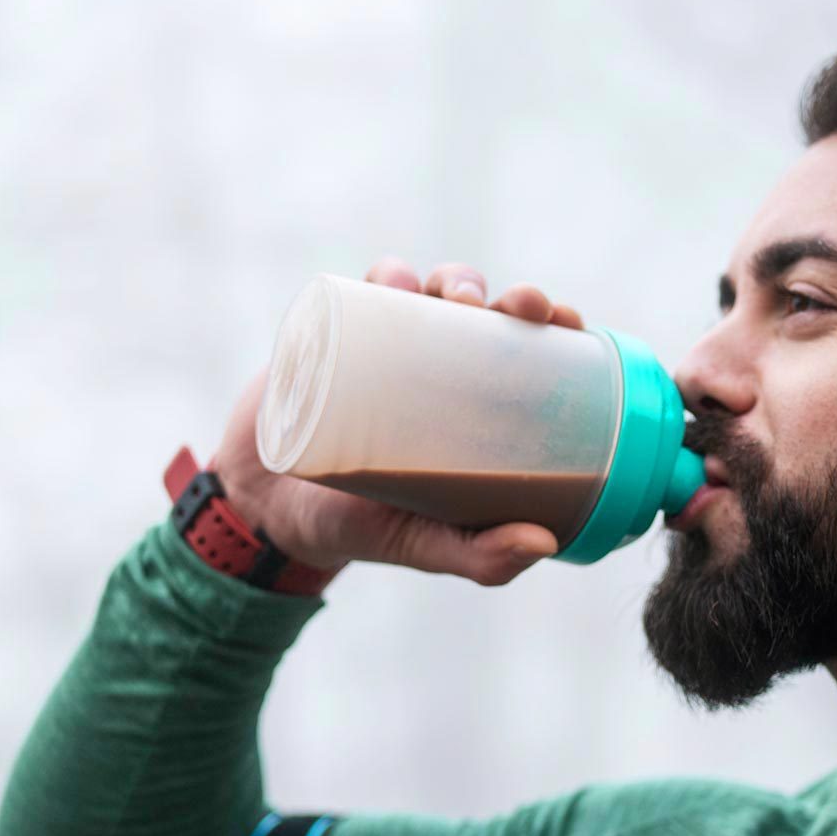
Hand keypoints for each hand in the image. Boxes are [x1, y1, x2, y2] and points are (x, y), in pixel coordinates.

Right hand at [207, 260, 588, 584]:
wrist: (269, 512)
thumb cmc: (364, 526)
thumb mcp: (426, 546)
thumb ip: (481, 556)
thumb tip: (543, 544)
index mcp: (475, 406)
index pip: (528, 352)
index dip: (553, 325)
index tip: (567, 321)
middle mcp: (439, 366)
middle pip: (488, 312)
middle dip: (511, 297)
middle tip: (520, 308)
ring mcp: (388, 347)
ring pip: (432, 290)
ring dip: (454, 279)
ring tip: (457, 300)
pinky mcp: (338, 337)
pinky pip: (365, 292)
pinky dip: (385, 279)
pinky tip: (396, 285)